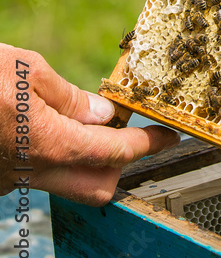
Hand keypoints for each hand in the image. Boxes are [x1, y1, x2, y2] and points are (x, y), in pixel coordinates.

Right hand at [0, 44, 178, 205]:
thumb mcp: (27, 69)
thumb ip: (69, 96)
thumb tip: (102, 114)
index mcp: (48, 143)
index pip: (115, 152)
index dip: (147, 144)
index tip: (167, 135)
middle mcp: (30, 172)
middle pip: (96, 188)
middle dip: (119, 165)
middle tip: (128, 133)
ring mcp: (9, 182)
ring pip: (64, 183)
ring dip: (81, 159)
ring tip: (78, 119)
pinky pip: (34, 174)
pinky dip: (48, 155)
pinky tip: (37, 126)